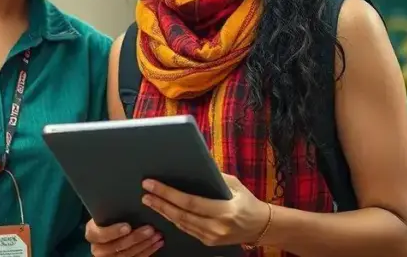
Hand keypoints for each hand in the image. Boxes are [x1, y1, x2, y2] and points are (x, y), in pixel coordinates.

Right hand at [85, 218, 162, 255]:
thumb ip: (113, 211)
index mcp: (92, 233)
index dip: (113, 232)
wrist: (112, 233)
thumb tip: (126, 198)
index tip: (127, 226)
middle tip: (150, 229)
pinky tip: (157, 243)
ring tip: (157, 235)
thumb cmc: (110, 219)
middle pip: (116, 246)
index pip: (99, 234)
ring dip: (145, 245)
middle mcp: (98, 249)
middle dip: (135, 238)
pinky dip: (148, 251)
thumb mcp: (107, 213)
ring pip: (127, 255)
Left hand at [141, 173, 270, 246]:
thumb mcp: (234, 184)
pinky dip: (174, 220)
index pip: (190, 202)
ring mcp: (212, 237)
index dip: (168, 194)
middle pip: (181, 215)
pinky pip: (187, 230)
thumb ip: (215, 176)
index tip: (152, 184)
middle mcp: (217, 227)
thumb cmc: (248, 201)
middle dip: (160, 204)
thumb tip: (194, 162)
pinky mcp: (209, 242)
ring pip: (181, 224)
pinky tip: (164, 211)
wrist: (261, 227)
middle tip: (145, 193)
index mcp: (224, 211)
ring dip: (163, 212)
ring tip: (150, 201)